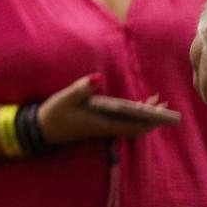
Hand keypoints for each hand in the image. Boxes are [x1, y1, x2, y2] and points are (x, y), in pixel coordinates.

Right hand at [37, 75, 175, 146]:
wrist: (42, 130)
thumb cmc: (55, 114)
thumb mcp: (66, 98)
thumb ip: (82, 88)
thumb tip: (98, 77)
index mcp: (101, 124)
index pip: (133, 127)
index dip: (149, 121)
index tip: (161, 110)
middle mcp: (106, 129)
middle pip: (136, 128)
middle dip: (152, 118)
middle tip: (163, 103)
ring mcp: (103, 129)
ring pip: (130, 126)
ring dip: (144, 117)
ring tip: (154, 102)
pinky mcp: (99, 126)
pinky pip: (123, 124)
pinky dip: (133, 116)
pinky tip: (135, 106)